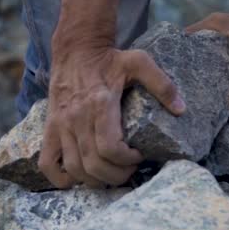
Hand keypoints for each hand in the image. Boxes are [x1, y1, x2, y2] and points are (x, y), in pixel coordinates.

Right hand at [39, 48, 185, 187]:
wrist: (76, 49)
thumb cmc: (110, 58)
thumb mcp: (140, 62)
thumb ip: (162, 84)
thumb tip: (181, 109)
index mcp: (100, 104)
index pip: (111, 148)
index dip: (128, 160)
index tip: (139, 155)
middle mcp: (77, 118)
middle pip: (94, 164)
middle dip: (117, 175)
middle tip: (130, 169)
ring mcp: (61, 125)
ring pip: (74, 168)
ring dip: (95, 180)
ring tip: (111, 173)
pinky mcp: (50, 128)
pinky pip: (47, 163)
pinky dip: (61, 178)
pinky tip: (79, 176)